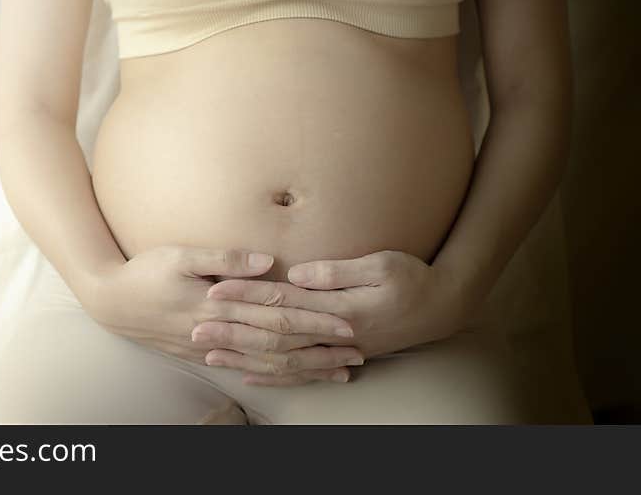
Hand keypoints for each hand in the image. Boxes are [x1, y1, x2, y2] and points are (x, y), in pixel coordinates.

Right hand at [86, 245, 361, 382]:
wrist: (110, 302)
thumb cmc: (145, 271)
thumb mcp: (180, 254)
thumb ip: (224, 259)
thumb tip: (268, 262)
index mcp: (218, 305)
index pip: (276, 314)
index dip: (313, 319)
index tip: (345, 321)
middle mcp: (219, 331)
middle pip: (279, 344)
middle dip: (319, 348)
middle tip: (355, 351)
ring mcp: (212, 347)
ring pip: (267, 362)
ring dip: (304, 366)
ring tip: (336, 370)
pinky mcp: (204, 353)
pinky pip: (247, 367)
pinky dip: (273, 374)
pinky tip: (291, 376)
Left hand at [202, 250, 472, 385]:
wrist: (444, 308)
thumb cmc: (414, 278)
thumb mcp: (382, 264)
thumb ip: (338, 272)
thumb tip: (298, 272)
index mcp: (340, 308)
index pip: (283, 302)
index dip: (247, 296)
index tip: (215, 290)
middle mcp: (334, 335)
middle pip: (274, 335)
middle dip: (233, 331)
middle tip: (196, 327)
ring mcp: (336, 350)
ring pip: (282, 359)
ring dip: (245, 356)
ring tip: (210, 353)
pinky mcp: (341, 356)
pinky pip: (302, 372)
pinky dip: (274, 374)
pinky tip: (249, 374)